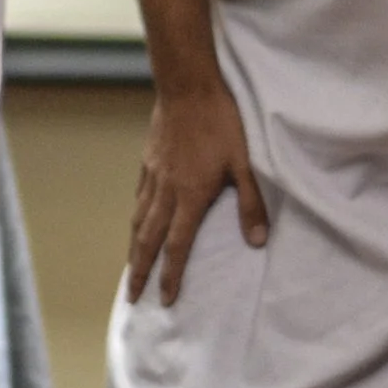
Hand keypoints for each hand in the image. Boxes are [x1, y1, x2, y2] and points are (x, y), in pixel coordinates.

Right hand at [126, 83, 267, 304]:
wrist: (187, 87)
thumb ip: (250, 203)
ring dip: (133, 247)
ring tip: (130, 267)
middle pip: (147, 239)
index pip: (178, 246)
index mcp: (190, 196)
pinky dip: (136, 216)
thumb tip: (258, 240)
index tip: (165, 299)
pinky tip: (137, 220)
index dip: (171, 275)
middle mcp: (166, 192)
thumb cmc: (221, 123)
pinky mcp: (148, 161)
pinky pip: (139, 197)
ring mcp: (153, 176)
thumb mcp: (245, 163)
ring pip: (138, 220)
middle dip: (139, 270)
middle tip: (131, 295)